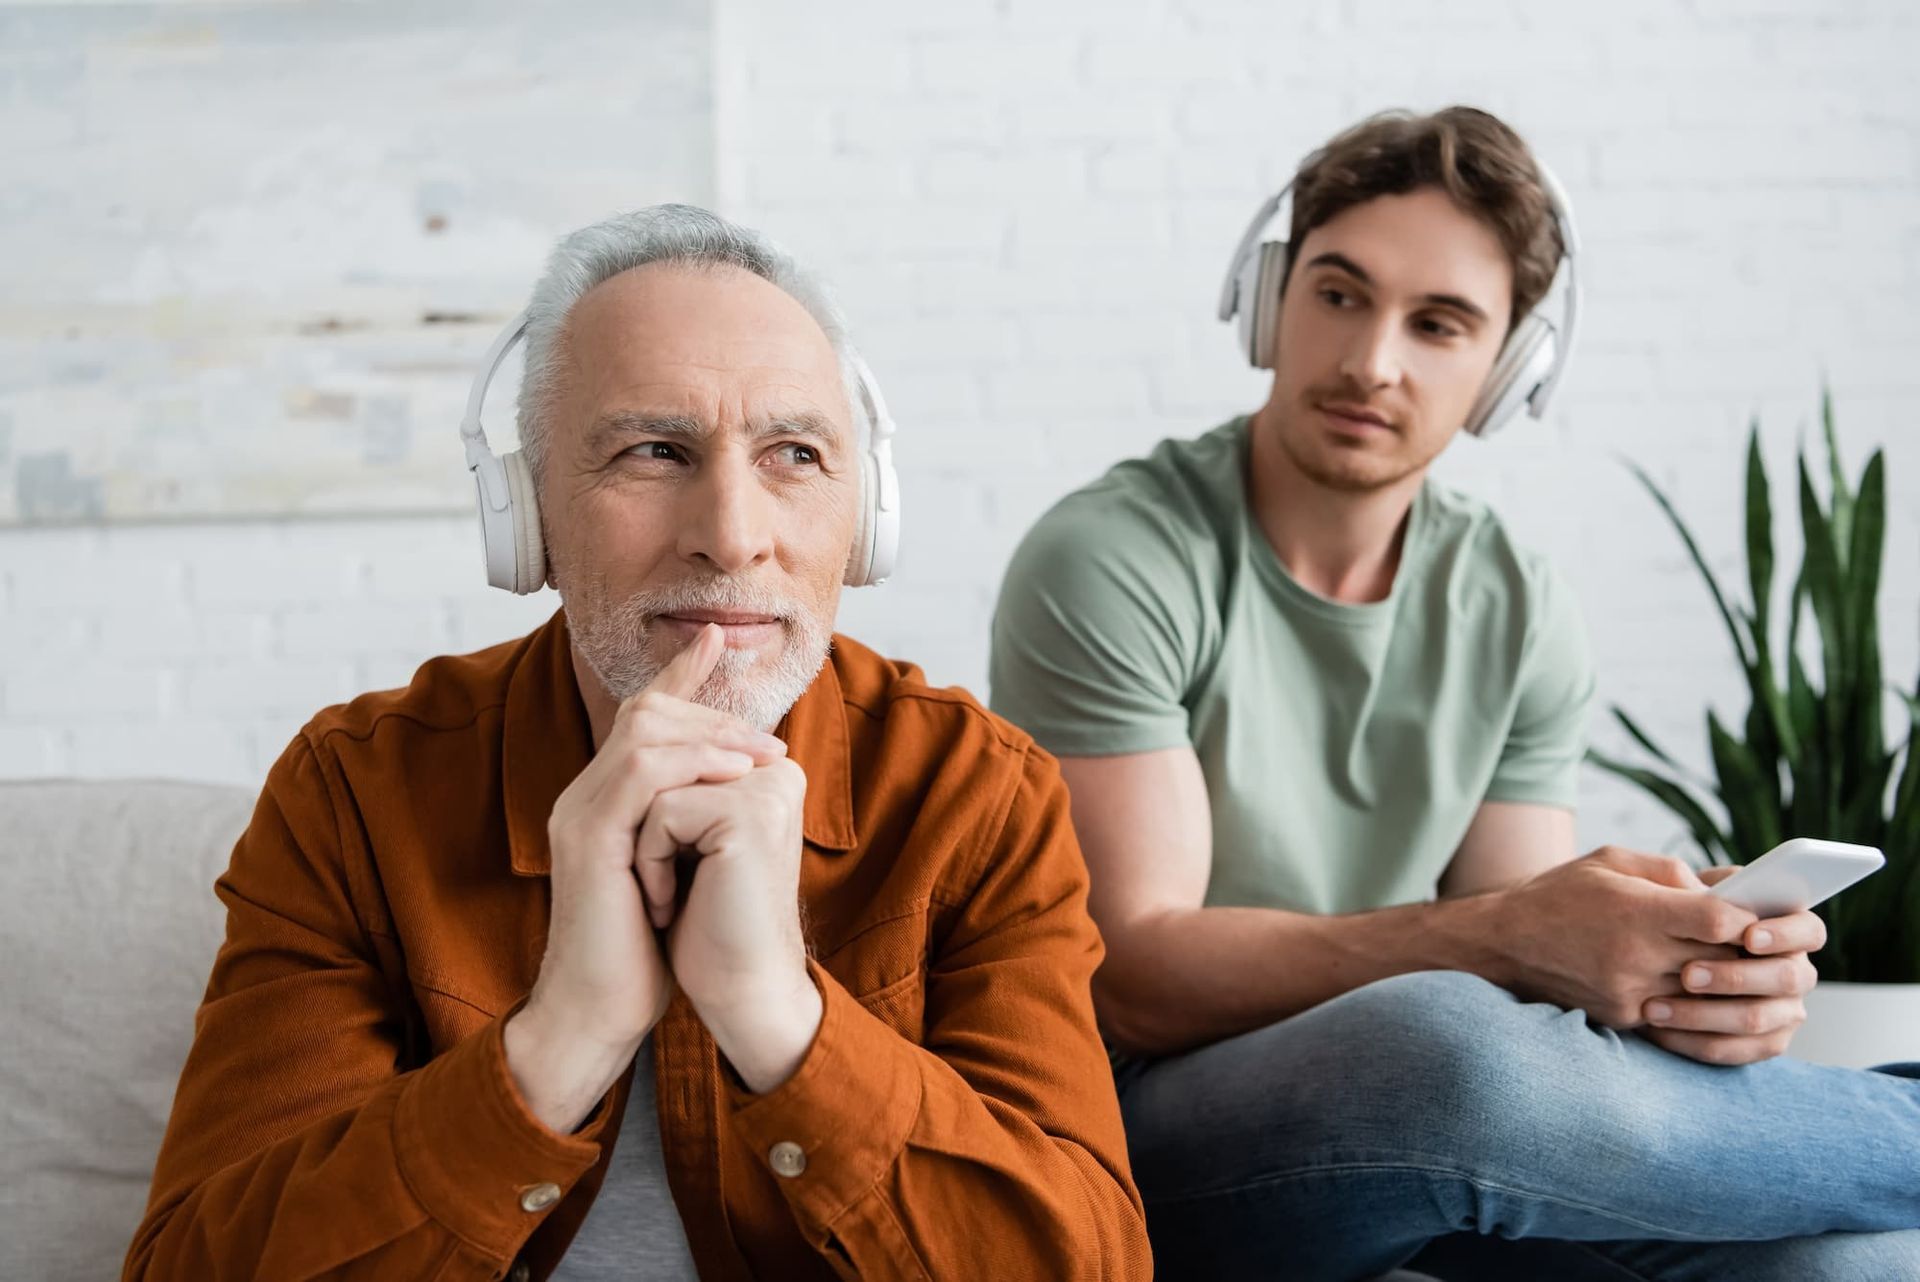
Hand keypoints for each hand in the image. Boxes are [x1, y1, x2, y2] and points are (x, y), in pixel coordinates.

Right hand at [505, 625, 788, 1130]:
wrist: (598, 1014)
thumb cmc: (643, 957)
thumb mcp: (675, 877)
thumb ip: (690, 830)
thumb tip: (738, 799)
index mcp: (603, 802)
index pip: (640, 719)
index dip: (680, 674)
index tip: (720, 640)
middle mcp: (584, 796)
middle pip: (643, 711)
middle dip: (710, 707)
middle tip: (767, 733)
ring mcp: (580, 814)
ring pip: (642, 731)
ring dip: (711, 733)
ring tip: (760, 754)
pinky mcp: (589, 840)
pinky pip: (640, 775)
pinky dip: (691, 765)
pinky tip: (732, 775)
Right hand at [1491, 847, 1752, 1029]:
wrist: (1504, 943)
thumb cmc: (1561, 893)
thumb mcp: (1612, 861)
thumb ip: (1672, 872)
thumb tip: (1724, 892)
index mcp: (1637, 912)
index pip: (1720, 921)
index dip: (1746, 918)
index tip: (1752, 914)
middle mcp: (1636, 957)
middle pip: (1722, 961)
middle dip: (1743, 950)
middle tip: (1756, 940)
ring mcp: (1630, 994)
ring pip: (1706, 994)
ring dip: (1722, 979)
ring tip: (1726, 960)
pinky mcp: (1624, 1017)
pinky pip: (1677, 1011)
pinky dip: (1690, 997)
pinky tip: (1688, 980)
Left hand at [1637, 864, 1823, 1065]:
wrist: (1647, 954)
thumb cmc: (1675, 914)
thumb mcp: (1687, 891)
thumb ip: (1708, 889)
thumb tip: (1716, 894)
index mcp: (1787, 929)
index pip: (1809, 930)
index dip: (1785, 933)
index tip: (1747, 935)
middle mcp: (1794, 971)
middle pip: (1787, 979)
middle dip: (1735, 977)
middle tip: (1688, 974)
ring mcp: (1783, 1011)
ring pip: (1756, 1019)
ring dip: (1704, 1014)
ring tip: (1655, 1007)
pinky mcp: (1760, 1043)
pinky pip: (1733, 1050)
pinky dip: (1693, 1041)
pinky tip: (1658, 1030)